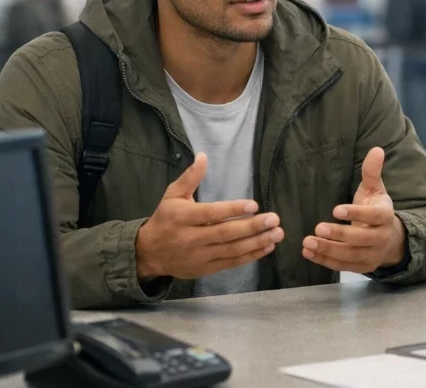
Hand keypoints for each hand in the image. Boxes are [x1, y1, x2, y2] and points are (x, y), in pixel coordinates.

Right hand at [135, 153, 284, 279]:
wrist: (149, 253)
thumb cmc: (165, 219)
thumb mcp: (172, 195)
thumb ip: (190, 177)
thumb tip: (203, 156)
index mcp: (182, 217)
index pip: (211, 214)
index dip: (232, 210)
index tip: (254, 205)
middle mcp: (191, 238)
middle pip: (225, 233)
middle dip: (252, 227)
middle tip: (274, 219)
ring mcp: (199, 256)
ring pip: (231, 250)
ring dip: (257, 243)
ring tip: (277, 234)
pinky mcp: (205, 269)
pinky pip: (231, 263)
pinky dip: (250, 256)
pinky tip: (266, 247)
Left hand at [302, 147, 405, 273]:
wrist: (390, 239)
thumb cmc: (377, 209)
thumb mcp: (375, 190)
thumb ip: (372, 172)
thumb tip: (376, 149)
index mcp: (386, 216)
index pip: (373, 216)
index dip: (355, 213)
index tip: (335, 210)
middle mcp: (382, 238)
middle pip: (361, 239)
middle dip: (339, 235)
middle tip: (317, 228)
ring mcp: (373, 255)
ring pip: (350, 255)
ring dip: (328, 250)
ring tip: (307, 242)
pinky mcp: (363, 267)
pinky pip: (343, 266)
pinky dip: (325, 261)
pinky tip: (308, 252)